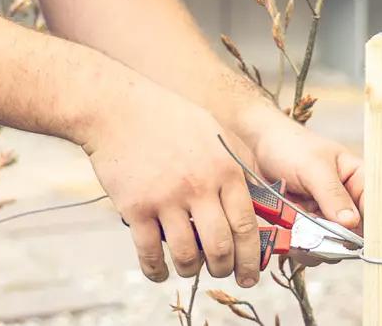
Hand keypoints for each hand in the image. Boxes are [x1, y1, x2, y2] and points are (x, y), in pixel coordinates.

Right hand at [79, 83, 267, 288]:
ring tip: (190, 268)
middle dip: (224, 269)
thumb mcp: (216, 130)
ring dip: (190, 270)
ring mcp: (166, 198)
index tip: (251, 273)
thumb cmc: (169, 117)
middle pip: (220, 247)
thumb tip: (264, 195)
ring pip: (186, 254)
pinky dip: (156, 270)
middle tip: (222, 273)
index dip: (251, 257)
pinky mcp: (136, 208)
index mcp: (224, 169)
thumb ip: (241, 162)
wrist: (118, 108)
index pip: (246, 225)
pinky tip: (159, 272)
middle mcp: (199, 186)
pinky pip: (149, 252)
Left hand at [235, 107, 364, 263]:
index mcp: (356, 178)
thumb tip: (352, 222)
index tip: (359, 239)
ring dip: (317, 245)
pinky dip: (301, 247)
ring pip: (331, 243)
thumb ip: (332, 194)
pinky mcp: (303, 226)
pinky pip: (309, 246)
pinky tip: (289, 238)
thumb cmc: (287, 145)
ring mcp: (323, 215)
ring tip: (301, 234)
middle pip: (355, 232)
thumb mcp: (313, 166)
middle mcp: (344, 200)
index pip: (375, 206)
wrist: (252, 146)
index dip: (373, 225)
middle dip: (339, 240)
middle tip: (322, 237)